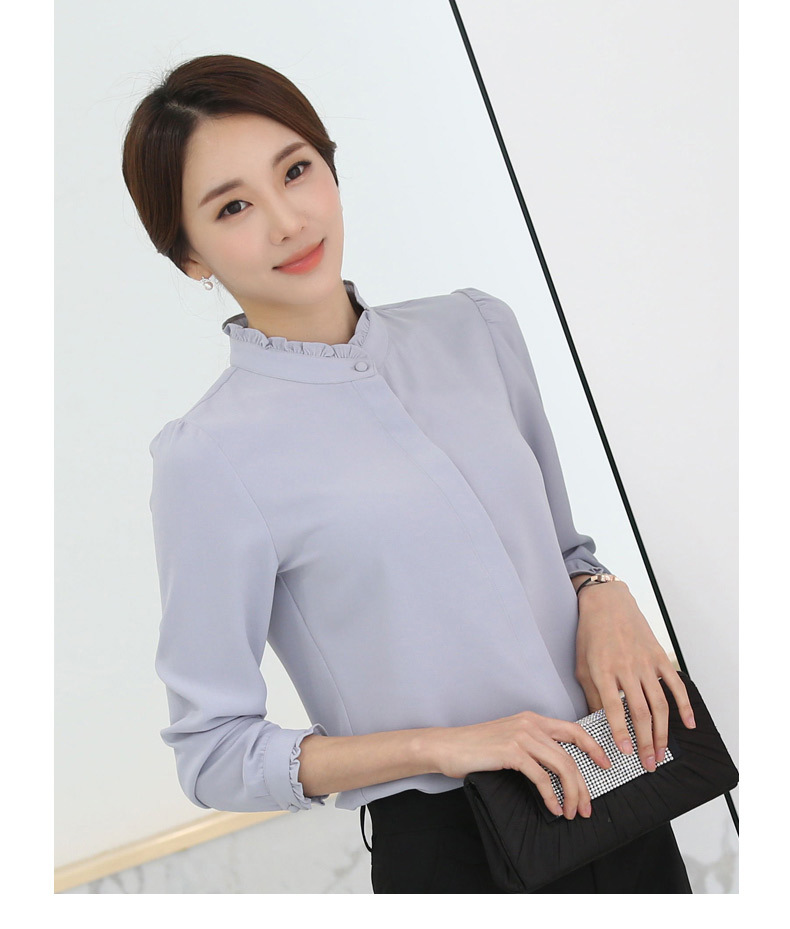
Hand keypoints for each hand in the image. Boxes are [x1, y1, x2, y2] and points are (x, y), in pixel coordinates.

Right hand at [429, 710, 613, 819]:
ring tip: (571, 812)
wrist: (448, 746)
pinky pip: (541, 777)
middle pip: (571, 755)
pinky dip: (551, 796)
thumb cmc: (476, 747)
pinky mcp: (511, 751)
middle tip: (587, 806)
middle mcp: (530, 724)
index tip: (605, 764)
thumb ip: (532, 745)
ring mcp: (521, 736)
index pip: (573, 730)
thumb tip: (554, 769)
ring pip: (561, 766)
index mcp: (532, 719)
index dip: (593, 747)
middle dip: (584, 784)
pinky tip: (552, 808)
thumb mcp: (509, 738)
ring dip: (571, 793)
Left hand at [574, 581, 695, 772]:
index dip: (620, 732)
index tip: (626, 753)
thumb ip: (591, 695)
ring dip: (662, 732)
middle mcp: (626, 668)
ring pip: (659, 704)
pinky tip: (688, 724)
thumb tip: (595, 724)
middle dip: (646, 742)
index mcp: (603, 671)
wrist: (608, 604)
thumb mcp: (582, 665)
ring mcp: (646, 662)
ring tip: (661, 753)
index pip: (614, 708)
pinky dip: (684, 705)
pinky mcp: (659, 657)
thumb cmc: (591, 636)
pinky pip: (675, 684)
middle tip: (648, 764)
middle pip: (640, 712)